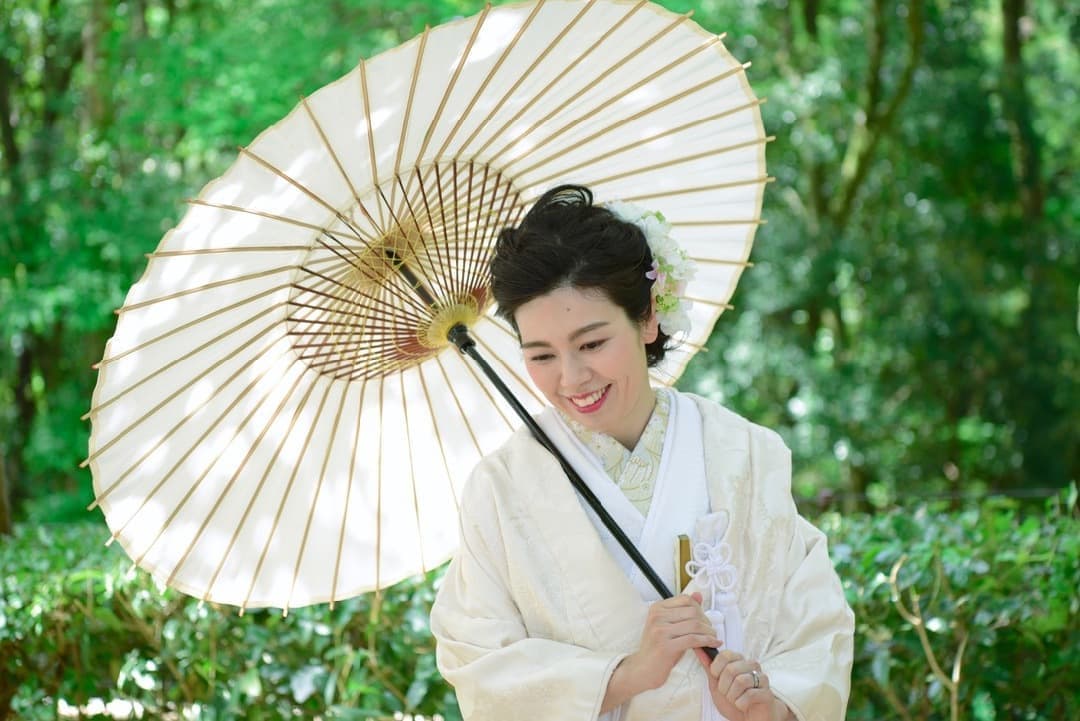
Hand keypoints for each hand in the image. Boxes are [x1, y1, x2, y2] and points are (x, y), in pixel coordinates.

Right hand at [604, 592, 719, 710]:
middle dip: (706, 621)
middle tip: (711, 631)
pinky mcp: (666, 646)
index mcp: (657, 608)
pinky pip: (693, 639)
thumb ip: (683, 610)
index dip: (699, 608)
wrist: (643, 668)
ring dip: (709, 632)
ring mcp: (660, 631)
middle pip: (692, 612)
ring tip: (713, 638)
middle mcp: (657, 617)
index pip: (685, 599)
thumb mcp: (668, 625)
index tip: (704, 619)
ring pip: (694, 625)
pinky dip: (707, 641)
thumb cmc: (657, 648)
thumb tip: (698, 595)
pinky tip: (712, 644)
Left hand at [693, 648, 789, 720]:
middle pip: (731, 669)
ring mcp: (762, 679)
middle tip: (726, 693)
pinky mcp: (767, 693)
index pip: (726, 654)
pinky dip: (740, 704)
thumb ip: (709, 667)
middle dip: (723, 686)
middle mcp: (752, 666)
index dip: (716, 667)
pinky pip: (750, 695)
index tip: (716, 678)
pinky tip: (743, 706)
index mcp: (740, 661)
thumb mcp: (716, 684)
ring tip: (735, 700)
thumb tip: (698, 648)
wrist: (749, 719)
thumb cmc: (733, 700)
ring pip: (740, 681)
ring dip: (732, 696)